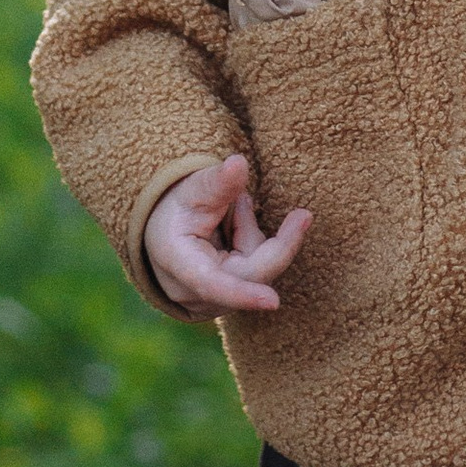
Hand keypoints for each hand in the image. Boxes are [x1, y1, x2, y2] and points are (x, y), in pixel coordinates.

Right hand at [143, 155, 308, 317]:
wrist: (163, 229)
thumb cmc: (176, 210)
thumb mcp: (192, 189)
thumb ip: (218, 181)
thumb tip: (239, 164)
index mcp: (179, 264)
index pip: (212, 284)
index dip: (243, 294)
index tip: (273, 301)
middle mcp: (194, 292)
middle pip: (252, 274)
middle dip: (277, 242)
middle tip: (302, 215)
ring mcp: (212, 303)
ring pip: (258, 272)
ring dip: (254, 236)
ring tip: (235, 208)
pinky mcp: (229, 302)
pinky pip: (257, 275)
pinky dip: (253, 247)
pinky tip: (236, 230)